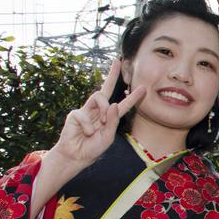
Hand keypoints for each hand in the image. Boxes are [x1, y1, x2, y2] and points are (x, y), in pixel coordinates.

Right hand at [29, 62, 146, 218]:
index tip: (143, 87)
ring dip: (103, 109)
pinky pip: (84, 114)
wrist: (76, 157)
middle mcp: (99, 111)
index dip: (133, 96)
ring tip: (101, 122)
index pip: (123, 104)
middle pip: (106, 89)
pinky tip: (87, 133)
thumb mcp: (108, 137)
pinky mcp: (75, 114)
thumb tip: (114, 104)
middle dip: (112, 75)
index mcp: (110, 118)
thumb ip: (112, 122)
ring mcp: (86, 111)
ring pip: (98, 97)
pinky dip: (88, 126)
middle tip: (117, 61)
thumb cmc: (92, 148)